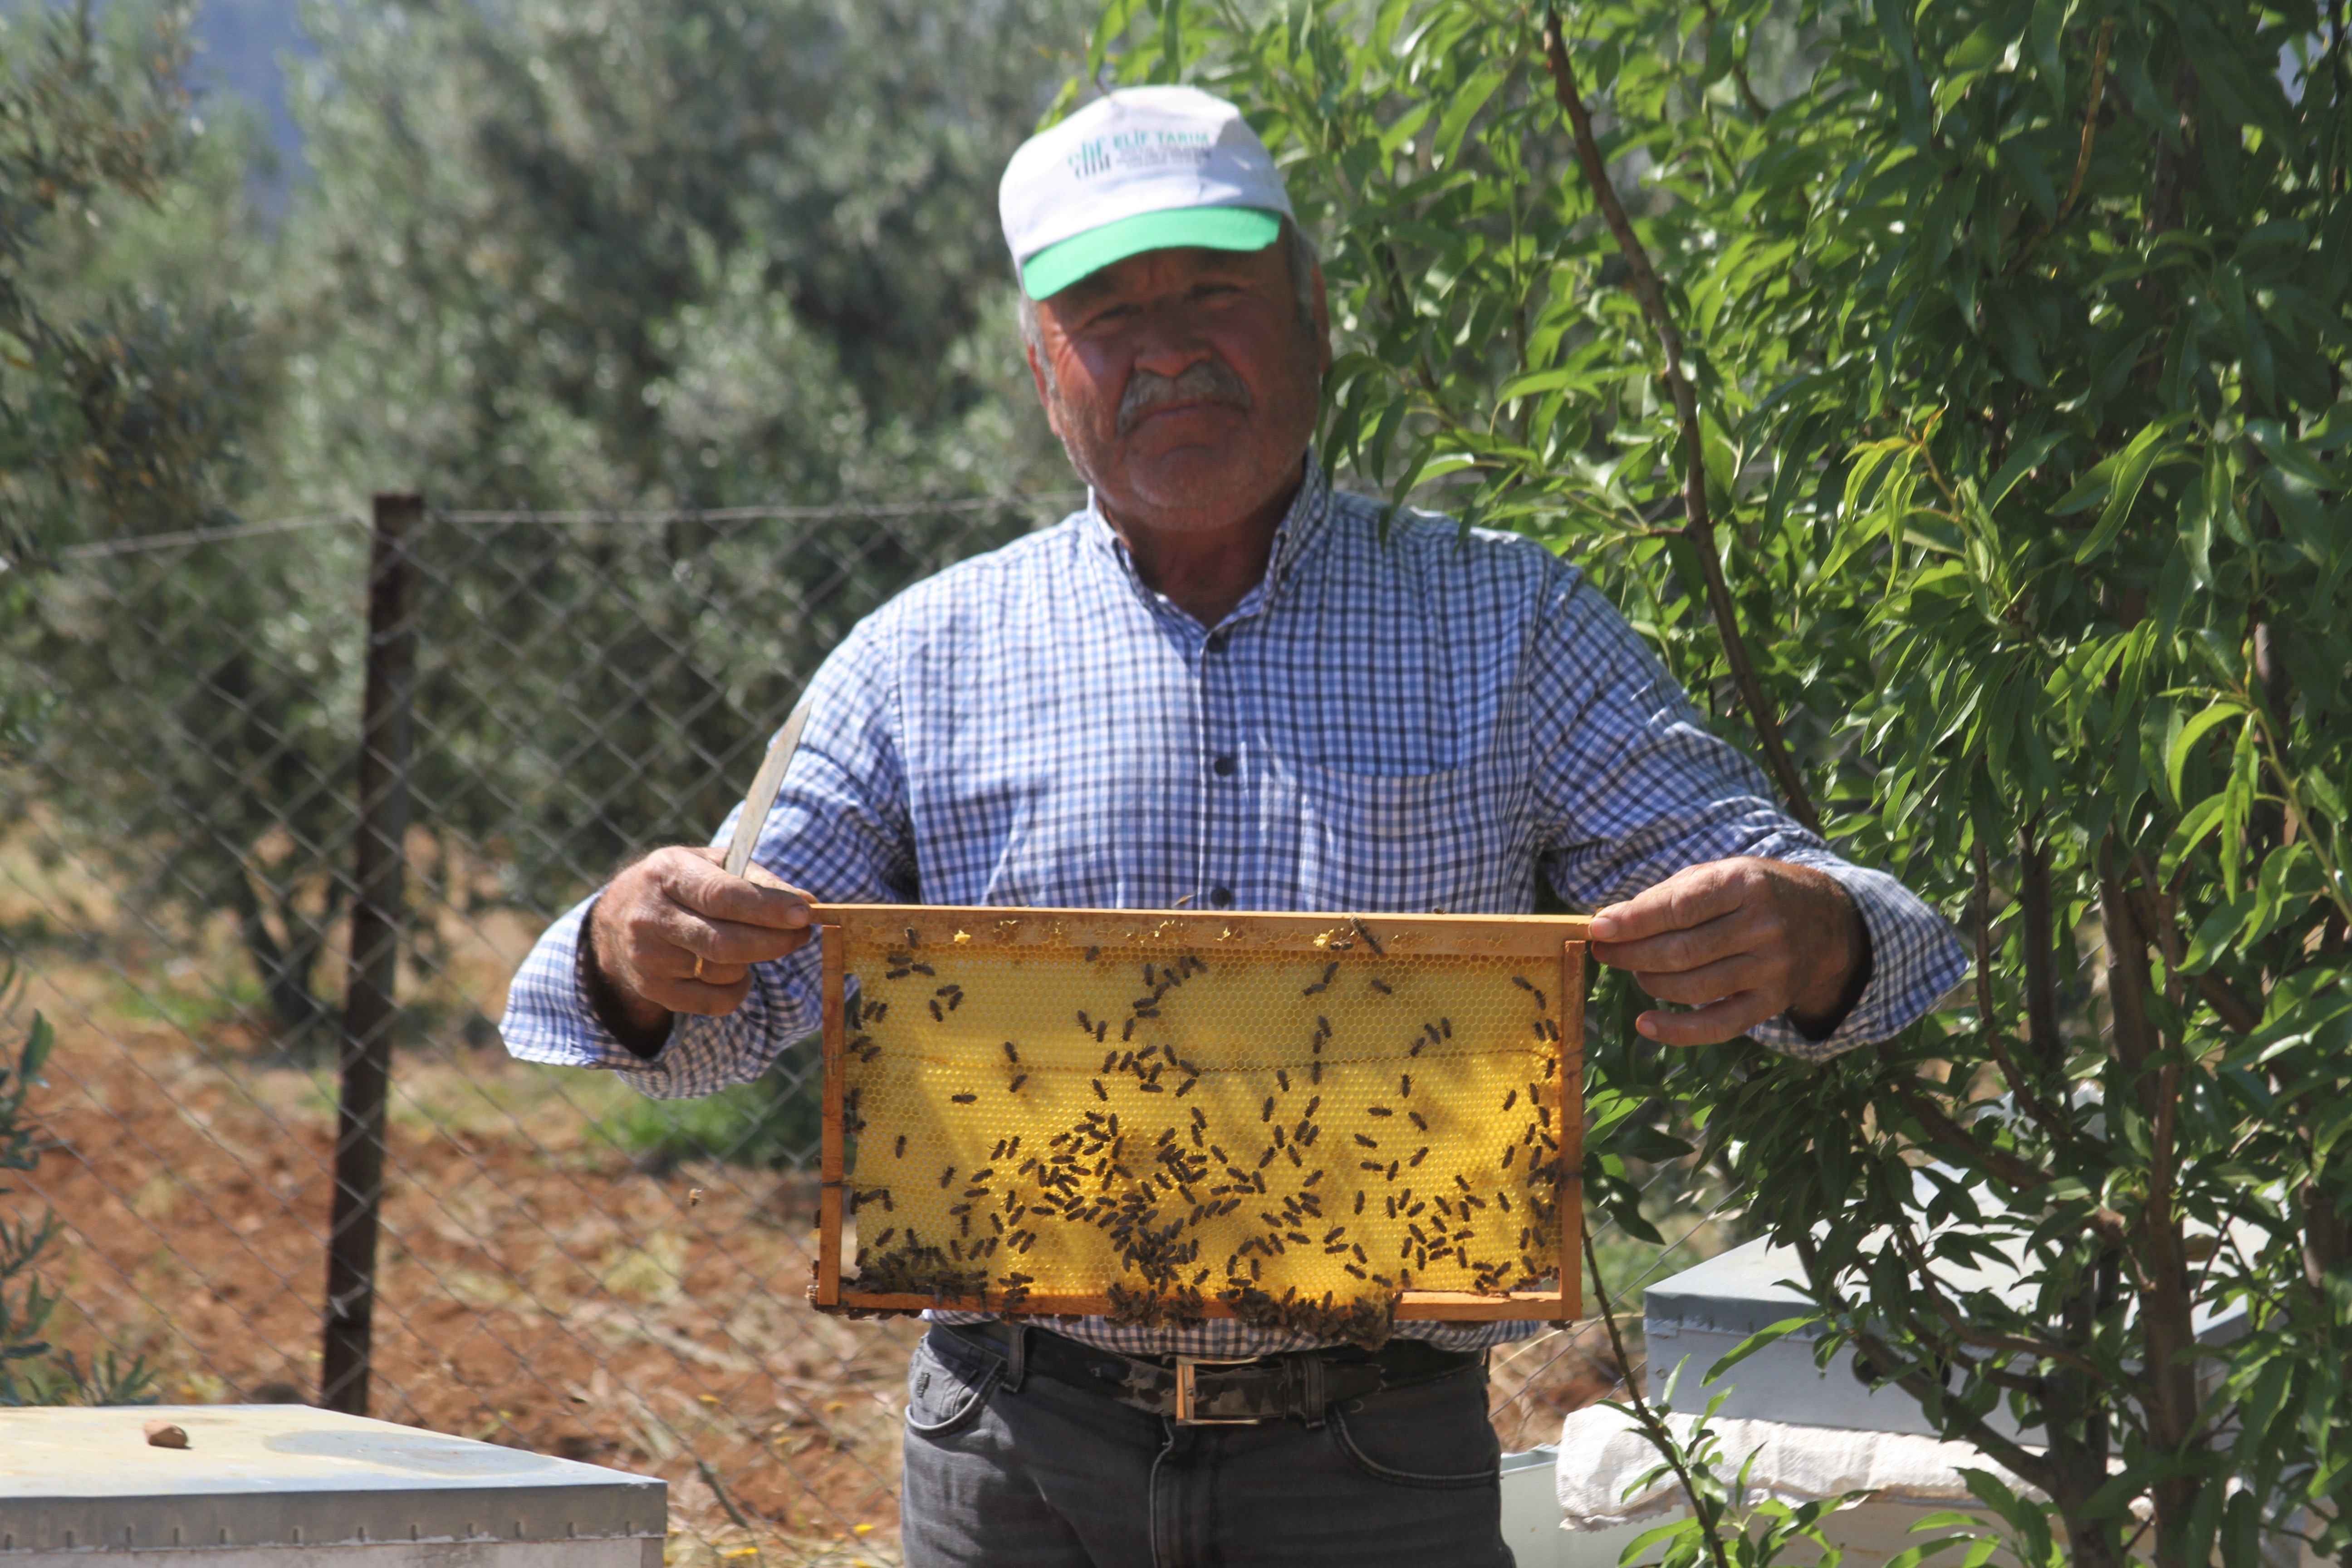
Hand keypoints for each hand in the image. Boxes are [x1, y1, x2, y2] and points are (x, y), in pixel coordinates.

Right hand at [587, 846, 816, 1036]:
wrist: (621, 917)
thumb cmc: (685, 885)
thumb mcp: (713, 865)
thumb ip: (759, 881)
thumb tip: (807, 904)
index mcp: (667, 872)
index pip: (721, 896)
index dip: (766, 908)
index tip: (804, 914)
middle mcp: (650, 916)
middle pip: (724, 943)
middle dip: (773, 941)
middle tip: (802, 933)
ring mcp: (648, 957)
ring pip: (724, 973)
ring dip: (754, 961)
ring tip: (756, 943)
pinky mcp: (654, 989)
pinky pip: (716, 1002)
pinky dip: (738, 989)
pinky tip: (736, 970)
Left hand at [1587, 857, 1866, 1045]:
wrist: (1824, 920)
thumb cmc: (1753, 893)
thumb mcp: (1720, 875)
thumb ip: (1668, 895)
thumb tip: (1611, 922)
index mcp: (1746, 884)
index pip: (1681, 907)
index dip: (1634, 921)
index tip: (1598, 929)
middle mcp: (1764, 926)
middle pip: (1683, 951)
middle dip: (1631, 954)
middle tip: (1603, 952)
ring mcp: (1772, 967)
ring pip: (1694, 987)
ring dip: (1649, 982)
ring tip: (1633, 969)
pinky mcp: (1773, 1002)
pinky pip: (1719, 1026)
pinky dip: (1677, 1031)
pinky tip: (1645, 1023)